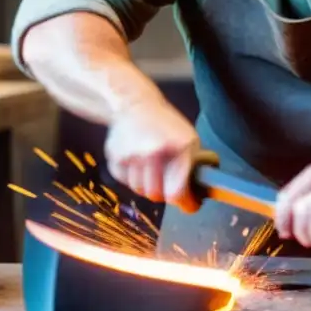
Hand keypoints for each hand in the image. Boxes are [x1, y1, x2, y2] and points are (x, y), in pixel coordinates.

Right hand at [104, 99, 211, 213]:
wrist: (136, 105)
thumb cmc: (166, 125)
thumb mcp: (188, 140)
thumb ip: (191, 166)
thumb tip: (195, 196)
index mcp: (178, 147)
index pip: (177, 192)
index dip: (185, 203)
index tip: (189, 206)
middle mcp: (153, 152)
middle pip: (155, 195)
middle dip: (163, 192)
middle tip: (167, 183)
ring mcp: (132, 155)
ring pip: (138, 189)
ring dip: (146, 184)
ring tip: (151, 168)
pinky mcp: (115, 156)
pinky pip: (124, 181)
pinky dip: (131, 177)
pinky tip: (137, 162)